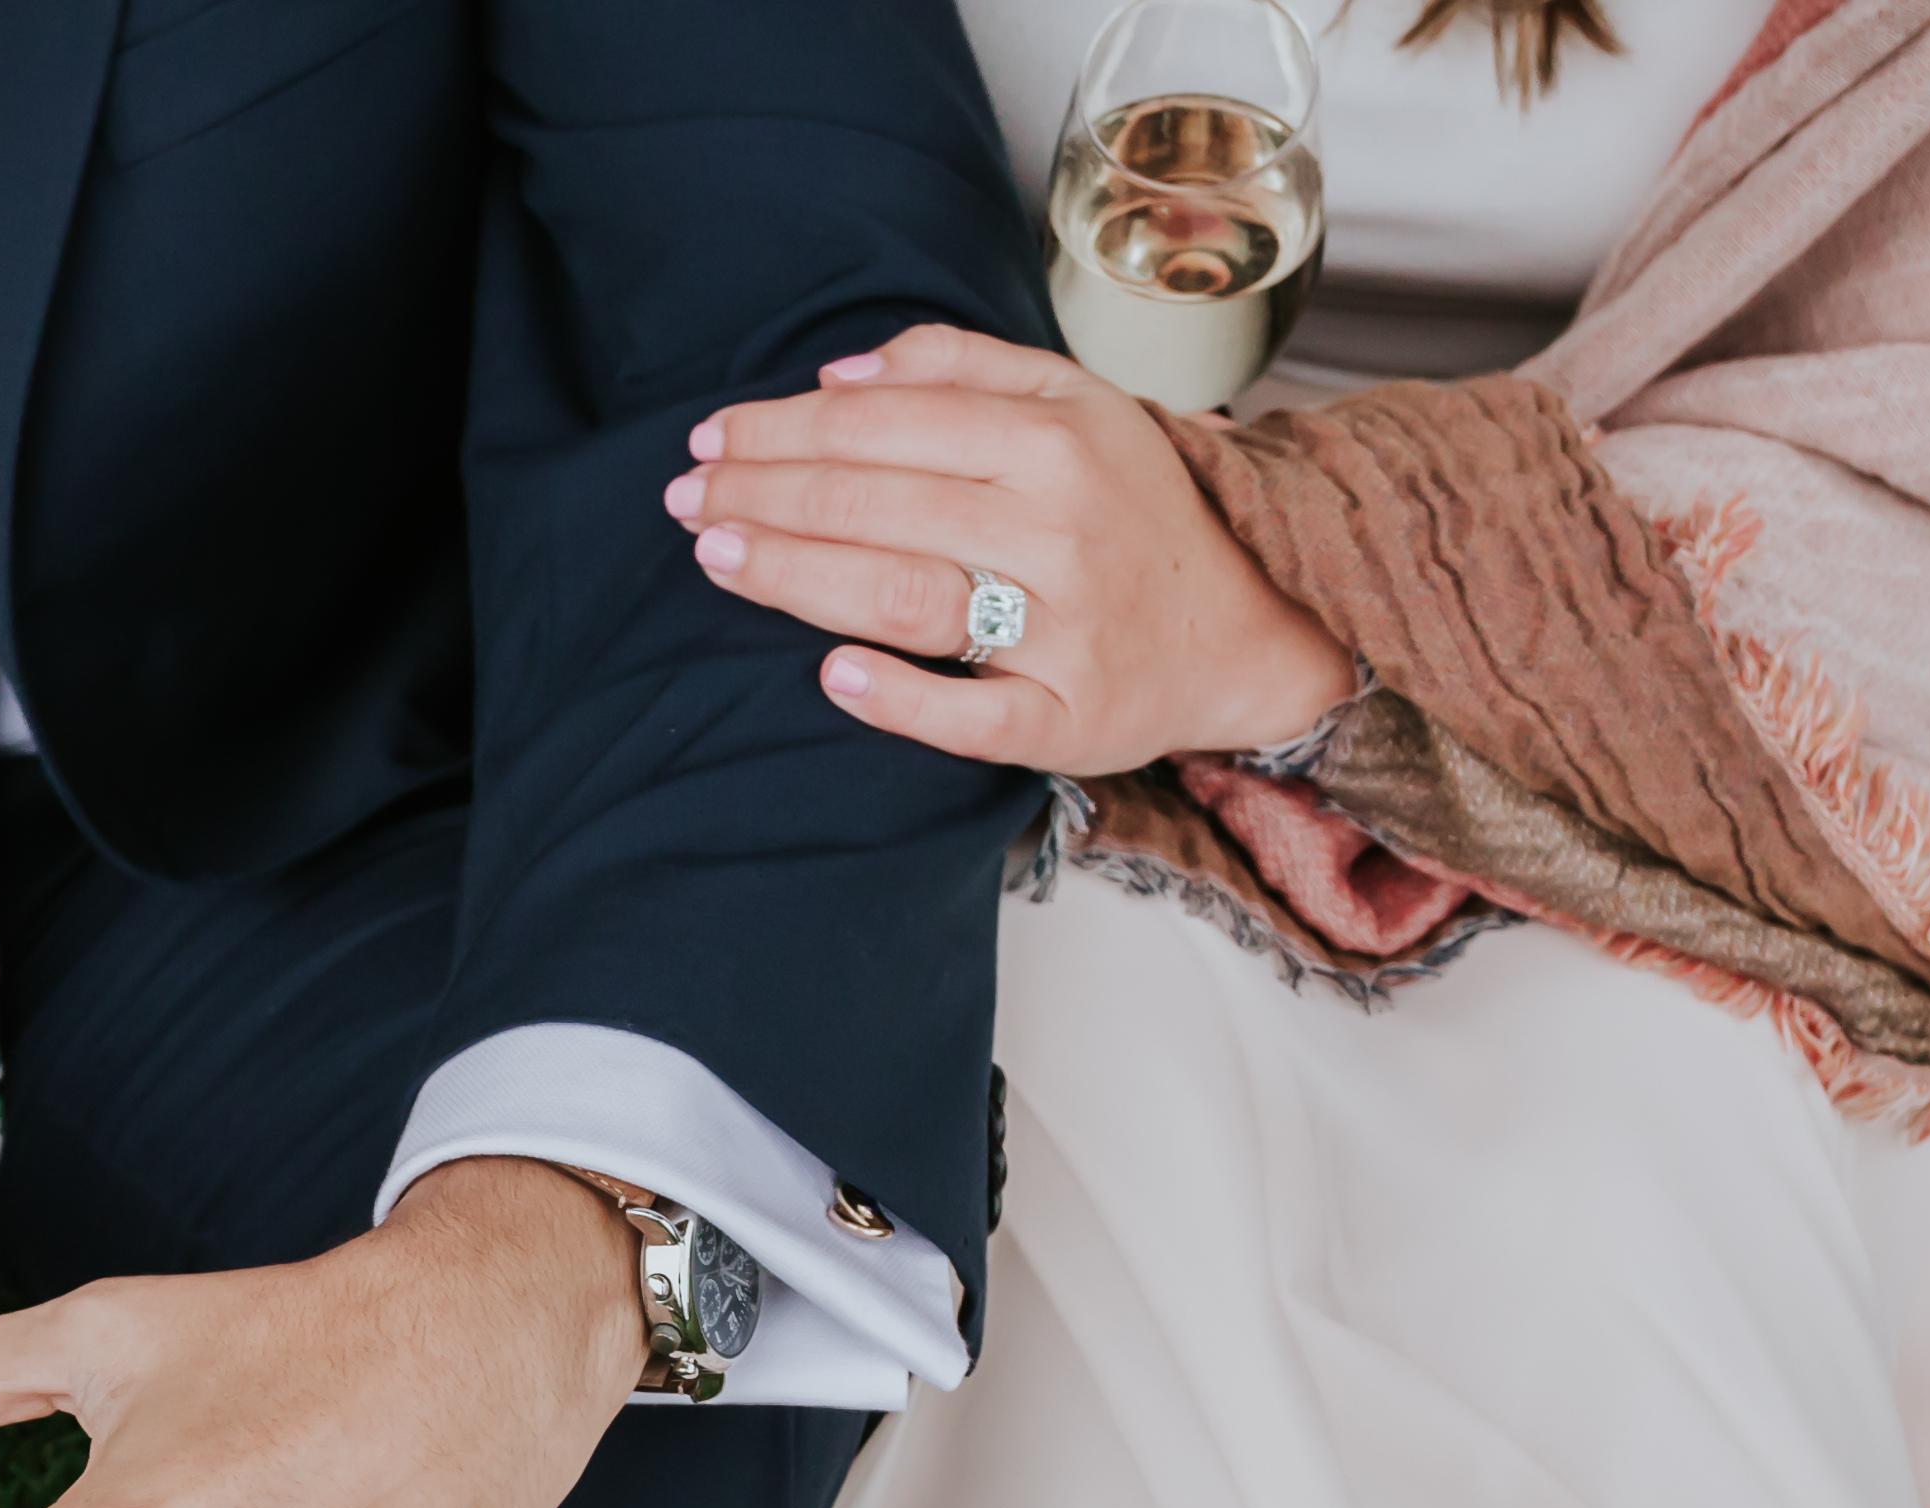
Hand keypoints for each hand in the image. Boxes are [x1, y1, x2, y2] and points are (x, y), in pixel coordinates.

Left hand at [664, 322, 1354, 780]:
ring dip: (796, 578)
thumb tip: (840, 373)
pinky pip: (972, 715)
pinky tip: (831, 676)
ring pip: (906, 595)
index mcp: (1054, 439)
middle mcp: (1060, 526)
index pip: (888, 423)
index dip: (784, 428)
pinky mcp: (1068, 717)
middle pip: (879, 505)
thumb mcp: (1076, 403)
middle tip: (685, 501)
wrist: (1244, 629)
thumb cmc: (1135, 512)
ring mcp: (1065, 628)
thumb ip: (962, 368)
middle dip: (765, 496)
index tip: (710, 436)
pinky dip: (900, 696)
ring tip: (716, 557)